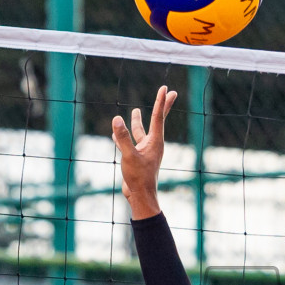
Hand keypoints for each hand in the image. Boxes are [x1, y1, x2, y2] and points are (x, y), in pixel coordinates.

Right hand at [111, 86, 177, 220]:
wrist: (140, 196)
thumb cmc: (138, 178)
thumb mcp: (129, 156)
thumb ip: (122, 138)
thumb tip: (116, 119)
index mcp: (155, 142)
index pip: (158, 117)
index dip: (161, 101)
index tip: (166, 88)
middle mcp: (152, 144)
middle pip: (157, 120)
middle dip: (161, 106)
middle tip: (169, 92)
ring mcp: (144, 151)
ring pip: (140, 132)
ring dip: (137, 121)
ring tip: (135, 110)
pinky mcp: (136, 158)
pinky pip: (129, 144)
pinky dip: (123, 137)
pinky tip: (116, 133)